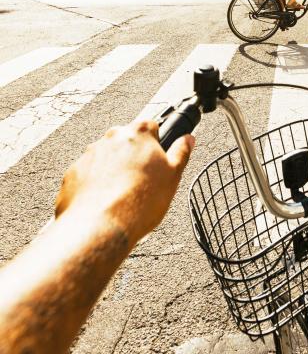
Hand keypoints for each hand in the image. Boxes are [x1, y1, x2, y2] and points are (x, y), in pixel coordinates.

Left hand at [55, 120, 194, 246]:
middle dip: (133, 157)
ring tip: (122, 197)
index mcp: (138, 133)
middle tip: (141, 182)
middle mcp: (111, 137)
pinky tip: (104, 203)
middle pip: (126, 142)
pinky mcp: (73, 173)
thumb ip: (181, 153)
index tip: (157, 160)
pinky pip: (87, 175)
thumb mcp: (173, 176)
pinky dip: (94, 185)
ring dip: (113, 171)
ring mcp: (89, 154)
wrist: (101, 227)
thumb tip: (188, 139)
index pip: (151, 126)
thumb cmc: (139, 202)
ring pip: (106, 158)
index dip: (156, 144)